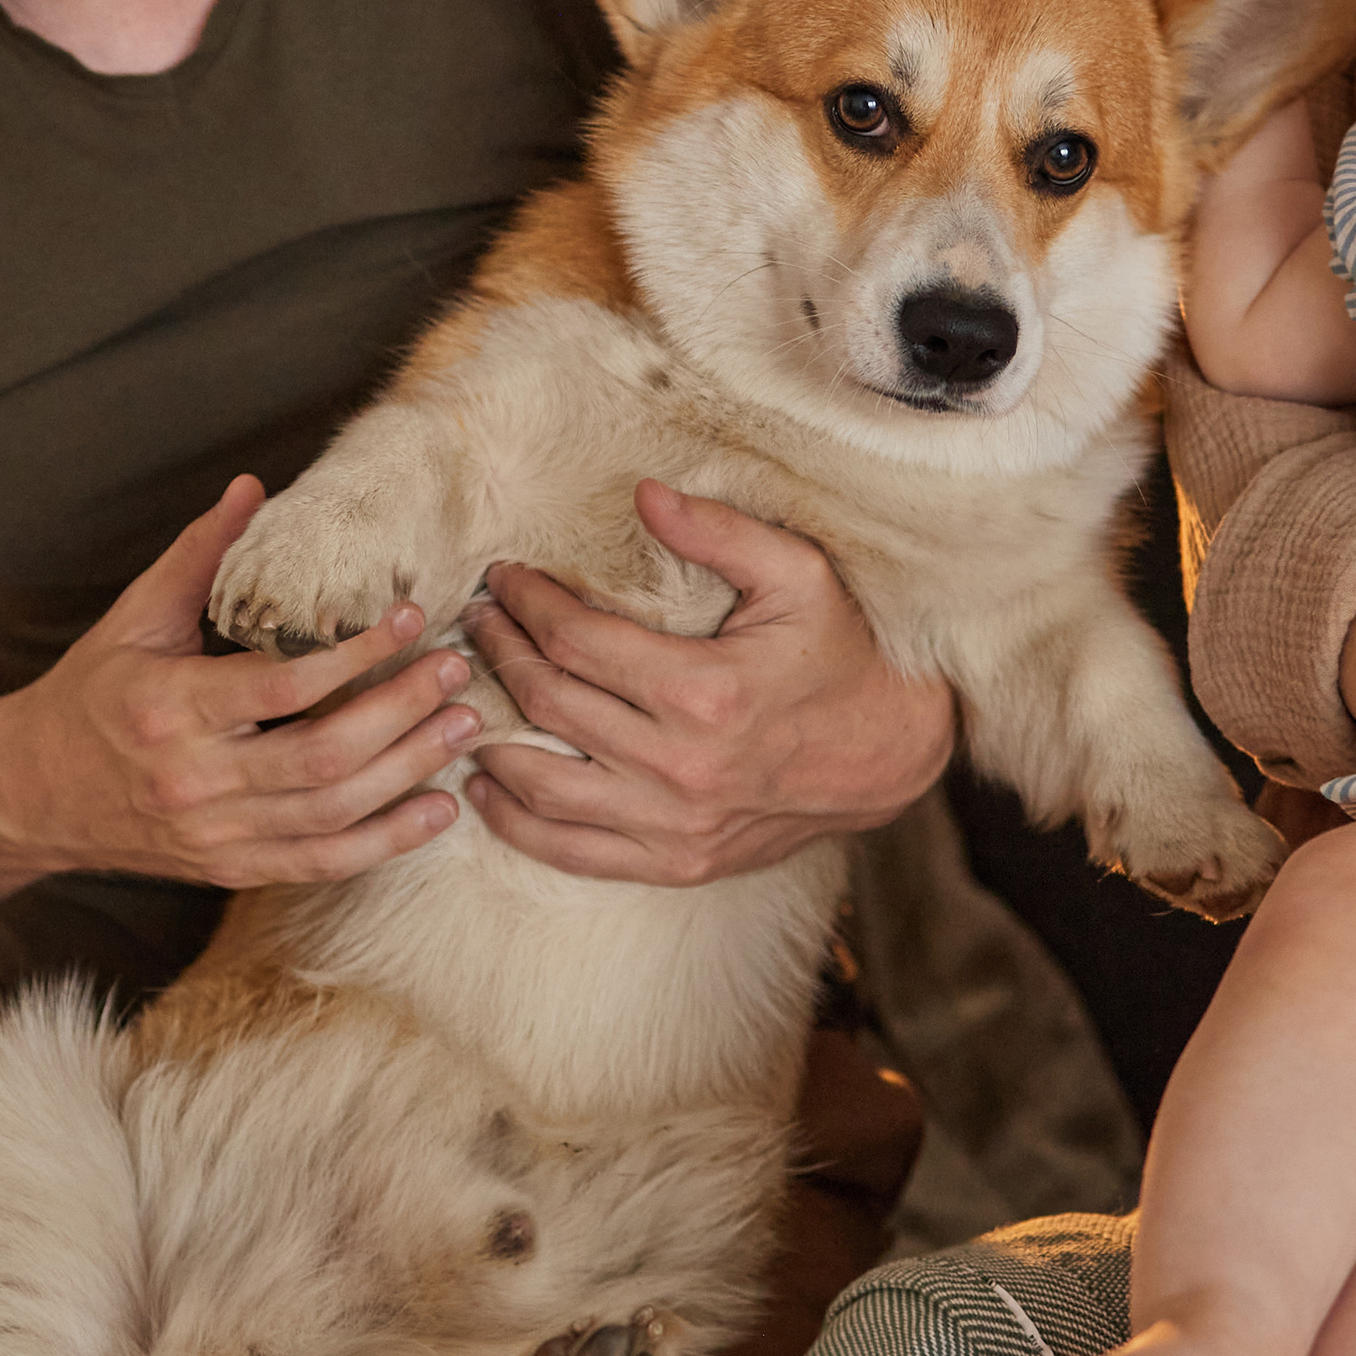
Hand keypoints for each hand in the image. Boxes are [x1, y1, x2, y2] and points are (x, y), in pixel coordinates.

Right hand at [0, 481, 479, 886]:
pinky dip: (385, 842)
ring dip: (409, 772)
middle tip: (456, 673)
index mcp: (170, 710)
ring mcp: (214, 835)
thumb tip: (254, 487)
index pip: (284, 687)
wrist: (28, 796)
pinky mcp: (229, 870)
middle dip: (401, 714)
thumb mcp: (134, 618)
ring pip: (331, 815)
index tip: (410, 618)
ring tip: (463, 727)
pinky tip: (437, 810)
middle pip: (321, 759)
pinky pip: (321, 864)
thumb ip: (201, 556)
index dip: (357, 655)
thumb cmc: (90, 696)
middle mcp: (194, 781)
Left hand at [461, 480, 952, 882]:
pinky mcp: (674, 863)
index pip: (576, 641)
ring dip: (488, 736)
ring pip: (541, 785)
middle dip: (498, 654)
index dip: (526, 605)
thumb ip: (720, 532)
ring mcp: (672, 824)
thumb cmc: (843, 656)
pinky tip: (486, 788)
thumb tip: (644, 493)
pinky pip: (571, 851)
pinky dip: (515, 822)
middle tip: (475, 621)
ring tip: (465, 694)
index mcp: (705, 690)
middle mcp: (679, 765)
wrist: (890, 758)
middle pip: (548, 704)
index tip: (504, 579)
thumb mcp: (798, 576)